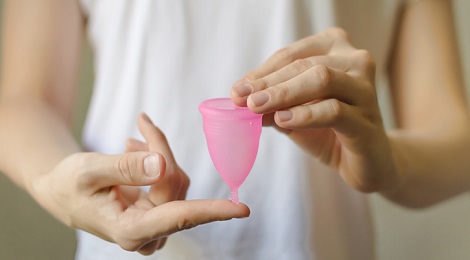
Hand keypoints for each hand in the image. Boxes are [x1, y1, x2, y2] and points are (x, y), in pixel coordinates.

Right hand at [32, 113, 249, 254]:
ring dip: (160, 152)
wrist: (61, 190)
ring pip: (176, 180)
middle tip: (142, 123)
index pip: (178, 217)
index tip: (241, 209)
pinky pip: (172, 180)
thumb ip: (125, 167)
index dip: (211, 211)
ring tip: (133, 138)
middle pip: (175, 185)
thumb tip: (161, 166)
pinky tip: (137, 148)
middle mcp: (147, 232)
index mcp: (130, 230)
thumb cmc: (69, 183)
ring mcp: (155, 224)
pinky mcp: (159, 212)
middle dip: (160, 149)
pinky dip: (160, 159)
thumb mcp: (88, 171)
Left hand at [231, 28, 397, 192]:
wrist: (367, 161)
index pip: (291, 55)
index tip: (237, 90)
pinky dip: (305, 115)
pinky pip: (334, 110)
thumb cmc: (330, 129)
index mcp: (337, 50)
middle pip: (304, 65)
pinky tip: (283, 120)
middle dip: (268, 83)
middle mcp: (356, 61)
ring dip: (283, 94)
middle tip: (241, 99)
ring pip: (321, 80)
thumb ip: (273, 103)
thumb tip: (240, 98)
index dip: (262, 72)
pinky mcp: (368, 119)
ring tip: (256, 108)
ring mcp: (366, 89)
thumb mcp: (295, 113)